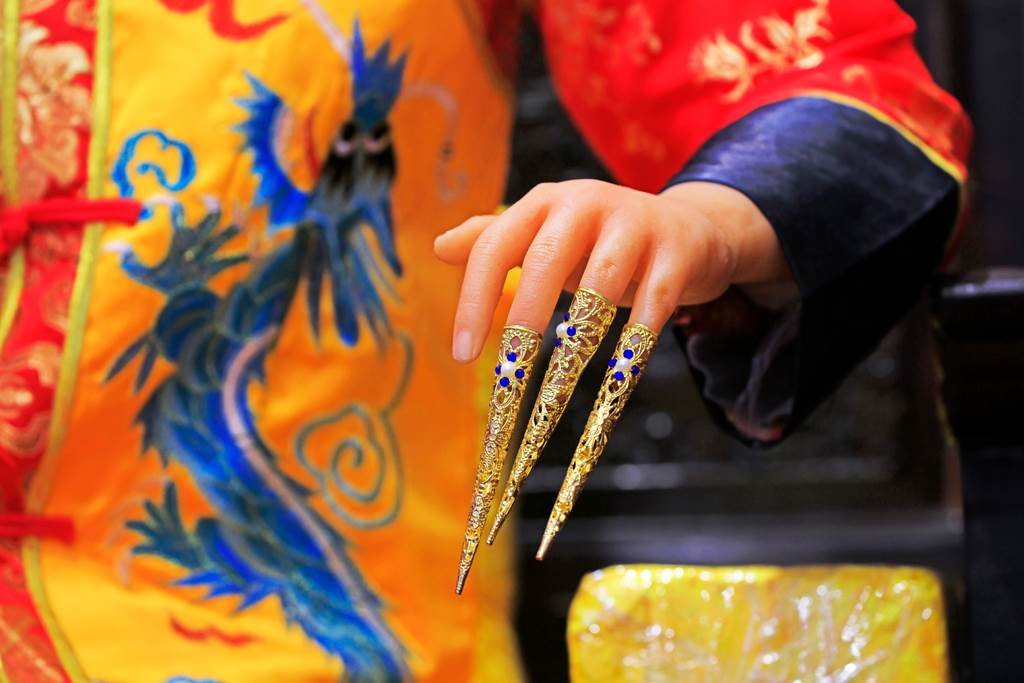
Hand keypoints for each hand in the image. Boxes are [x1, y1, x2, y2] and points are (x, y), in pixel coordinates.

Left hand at [434, 179, 788, 361]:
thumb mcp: (547, 234)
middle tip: (507, 377)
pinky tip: (617, 381)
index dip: (473, 301)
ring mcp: (636, 224)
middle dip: (522, 322)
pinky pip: (653, 303)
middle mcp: (586, 204)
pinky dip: (634, 346)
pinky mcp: (677, 252)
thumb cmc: (600, 242)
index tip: (461, 354)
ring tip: (555, 394)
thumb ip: (496, 238)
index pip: (496, 246)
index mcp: (545, 202)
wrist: (689, 229)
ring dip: (576, 345)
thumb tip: (440, 246)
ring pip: (600, 287)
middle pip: (545, 261)